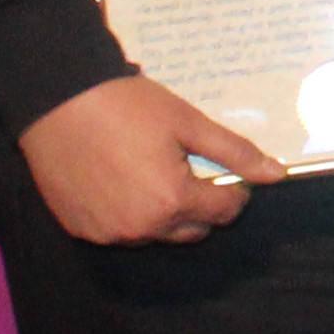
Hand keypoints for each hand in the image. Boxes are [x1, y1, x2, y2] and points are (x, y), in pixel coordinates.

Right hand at [14, 73, 280, 246]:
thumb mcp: (188, 122)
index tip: (228, 173)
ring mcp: (107, 233)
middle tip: (193, 170)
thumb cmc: (127, 105)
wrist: (57, 100)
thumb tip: (276, 174)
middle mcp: (141, 228)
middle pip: (192, 230)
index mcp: (173, 201)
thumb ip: (235, 152)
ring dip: (165, 213)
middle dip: (202, 206)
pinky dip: (129, 214)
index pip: (224, 212)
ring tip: (155, 172)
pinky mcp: (80, 229)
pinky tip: (123, 181)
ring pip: (155, 234)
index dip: (234, 192)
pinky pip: (118, 231)